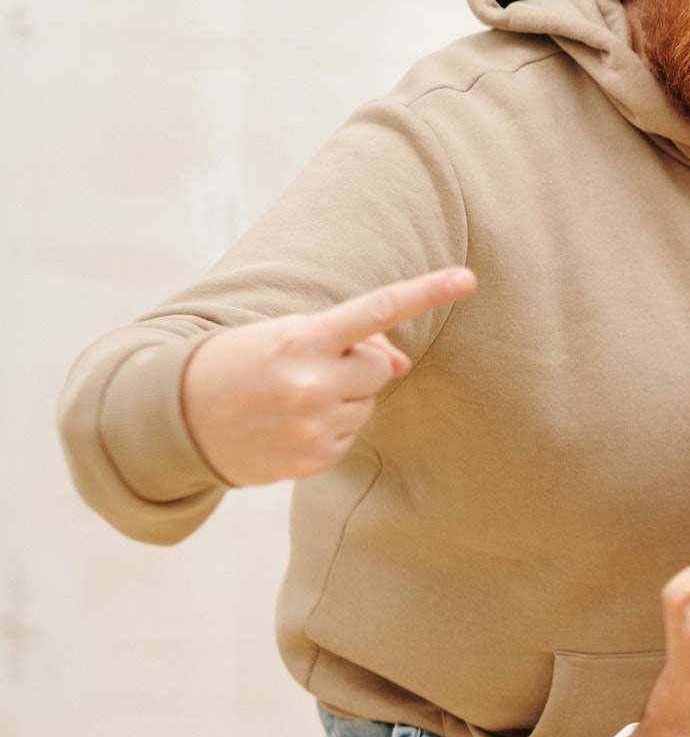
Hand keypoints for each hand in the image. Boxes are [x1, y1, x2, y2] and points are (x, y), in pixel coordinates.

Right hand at [181, 267, 477, 484]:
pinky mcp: (314, 459)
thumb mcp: (286, 336)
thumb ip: (349, 341)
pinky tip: (289, 424)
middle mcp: (312, 382)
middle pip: (378, 367)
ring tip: (289, 397)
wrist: (174, 416)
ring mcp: (314, 425)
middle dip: (355, 365)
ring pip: (366, 404)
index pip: (376, 309)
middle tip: (307, 367)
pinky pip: (350, 436)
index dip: (426, 292)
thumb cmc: (241, 363)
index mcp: (302, 339)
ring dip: (341, 398)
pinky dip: (329, 429)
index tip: (468, 278)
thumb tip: (401, 364)